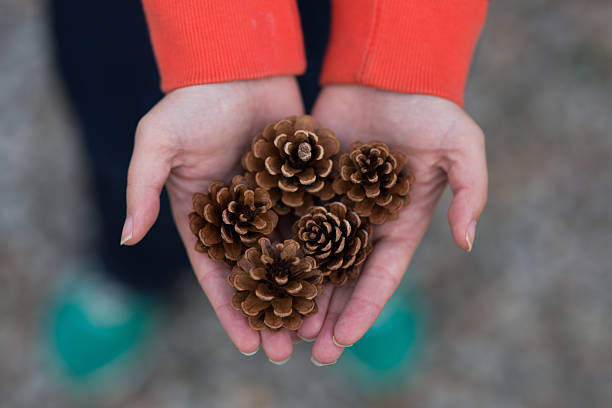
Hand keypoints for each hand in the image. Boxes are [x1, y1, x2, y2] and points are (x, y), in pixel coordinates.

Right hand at [121, 77, 303, 361]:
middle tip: (287, 351)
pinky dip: (326, 253)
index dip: (231, 310)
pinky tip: (340, 281)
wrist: (239, 67)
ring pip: (291, 258)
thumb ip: (142, 188)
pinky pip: (315, 225)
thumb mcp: (157, 142)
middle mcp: (241, 218)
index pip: (217, 274)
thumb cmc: (194, 103)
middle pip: (258, 275)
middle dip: (270, 312)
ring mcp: (274, 205)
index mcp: (205, 217)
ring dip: (303, 291)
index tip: (248, 345)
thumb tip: (126, 237)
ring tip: (317, 327)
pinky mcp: (303, 188)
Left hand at [300, 85, 487, 364]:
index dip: (364, 310)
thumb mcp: (461, 145)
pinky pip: (287, 222)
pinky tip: (257, 274)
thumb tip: (469, 241)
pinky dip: (274, 248)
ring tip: (279, 323)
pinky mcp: (304, 186)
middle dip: (327, 314)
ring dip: (297, 291)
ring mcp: (331, 206)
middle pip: (342, 278)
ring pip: (309, 258)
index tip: (343, 341)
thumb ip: (470, 190)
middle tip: (307, 349)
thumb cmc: (429, 108)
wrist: (385, 72)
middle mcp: (362, 222)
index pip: (380, 276)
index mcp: (399, 223)